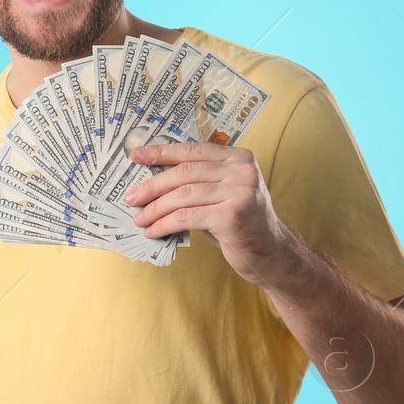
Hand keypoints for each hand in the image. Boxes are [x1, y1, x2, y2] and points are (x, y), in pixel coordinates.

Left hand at [123, 140, 294, 285]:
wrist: (271, 253)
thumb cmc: (238, 223)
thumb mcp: (221, 194)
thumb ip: (196, 182)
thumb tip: (150, 181)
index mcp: (239, 157)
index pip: (192, 150)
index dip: (161, 152)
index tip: (136, 156)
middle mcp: (242, 170)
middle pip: (185, 172)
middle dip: (153, 185)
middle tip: (131, 198)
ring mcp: (240, 192)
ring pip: (183, 195)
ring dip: (156, 209)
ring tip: (140, 219)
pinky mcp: (233, 215)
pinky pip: (187, 216)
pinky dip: (165, 224)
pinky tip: (154, 231)